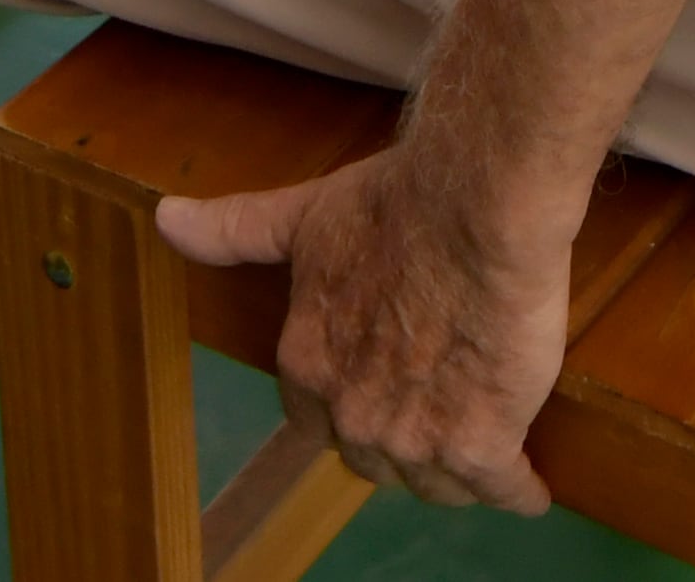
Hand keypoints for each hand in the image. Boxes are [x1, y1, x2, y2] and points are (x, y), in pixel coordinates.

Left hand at [163, 140, 578, 514]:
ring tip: (480, 460)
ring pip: (435, 482)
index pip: (315, 422)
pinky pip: (499, 488)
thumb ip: (237, 230)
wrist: (476, 203)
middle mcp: (352, 412)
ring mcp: (415, 435)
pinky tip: (527, 489)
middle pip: (375, 459)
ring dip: (456, 474)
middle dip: (401, 446)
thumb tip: (166, 219)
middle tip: (434, 424)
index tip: (373, 401)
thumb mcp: (304, 215)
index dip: (348, 410)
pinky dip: (516, 492)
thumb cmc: (397, 203)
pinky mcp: (481, 442)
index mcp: (308, 364)